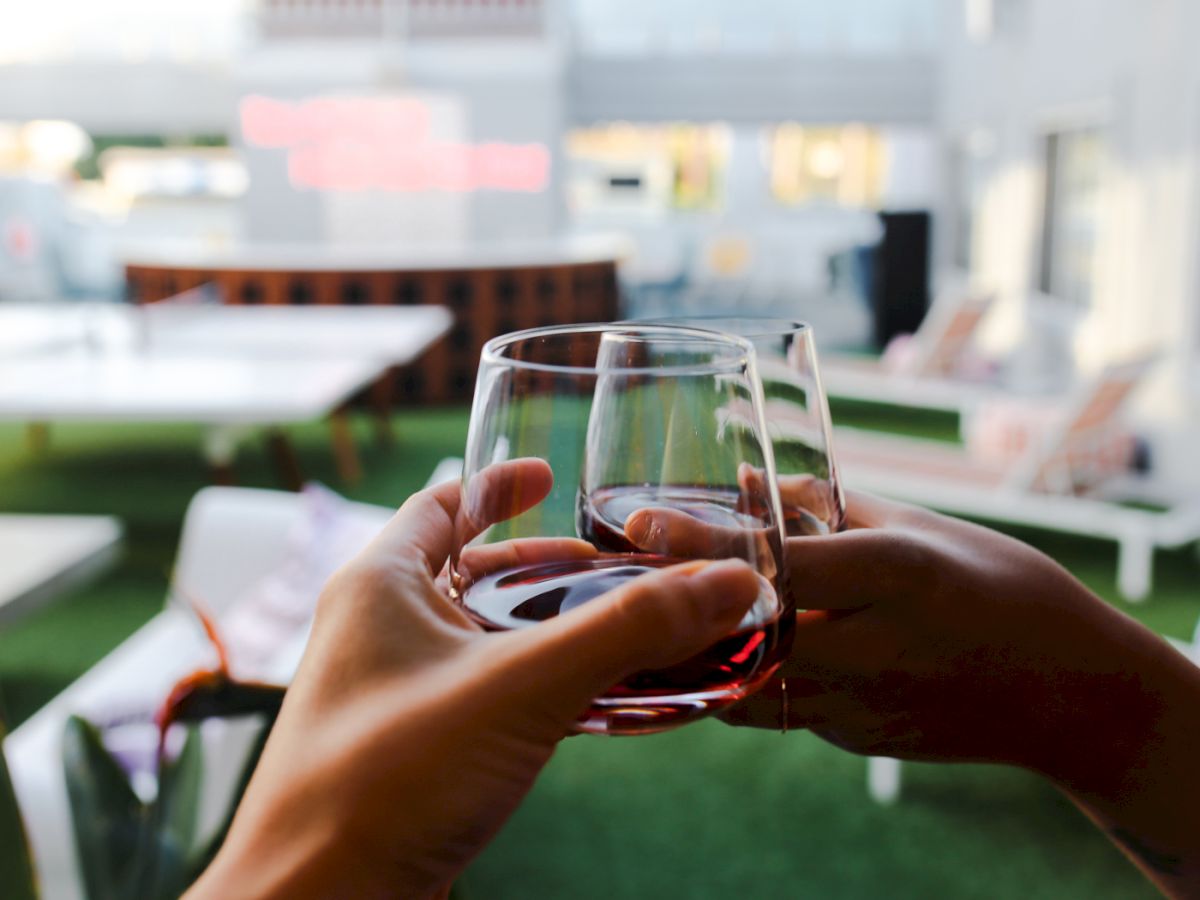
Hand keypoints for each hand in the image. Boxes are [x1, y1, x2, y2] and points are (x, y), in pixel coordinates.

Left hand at [188, 459, 760, 899]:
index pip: (442, 500)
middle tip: (616, 566)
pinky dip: (537, 687)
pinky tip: (592, 703)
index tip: (551, 472)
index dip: (498, 482)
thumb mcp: (518, 687)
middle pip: (471, 570)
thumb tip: (726, 583)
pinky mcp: (415, 749)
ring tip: (620, 628)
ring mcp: (395, 692)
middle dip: (546, 567)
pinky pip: (486, 696)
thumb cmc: (385, 782)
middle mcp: (380, 629)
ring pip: (483, 638)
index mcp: (381, 583)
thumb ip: (624, 632)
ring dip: (546, 630)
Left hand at [626, 478, 1199, 895]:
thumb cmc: (1000, 586)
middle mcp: (876, 645)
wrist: (1069, 692)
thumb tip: (745, 482)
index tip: (640, 526)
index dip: (704, 545)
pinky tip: (724, 656)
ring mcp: (866, 705)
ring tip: (654, 614)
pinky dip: (742, 685)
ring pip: (746, 690)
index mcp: (900, 575)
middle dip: (679, 610)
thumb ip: (828, 509)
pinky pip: (776, 713)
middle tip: (623, 576)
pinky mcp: (855, 740)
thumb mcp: (920, 529)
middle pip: (746, 637)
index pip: (782, 563)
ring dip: (698, 655)